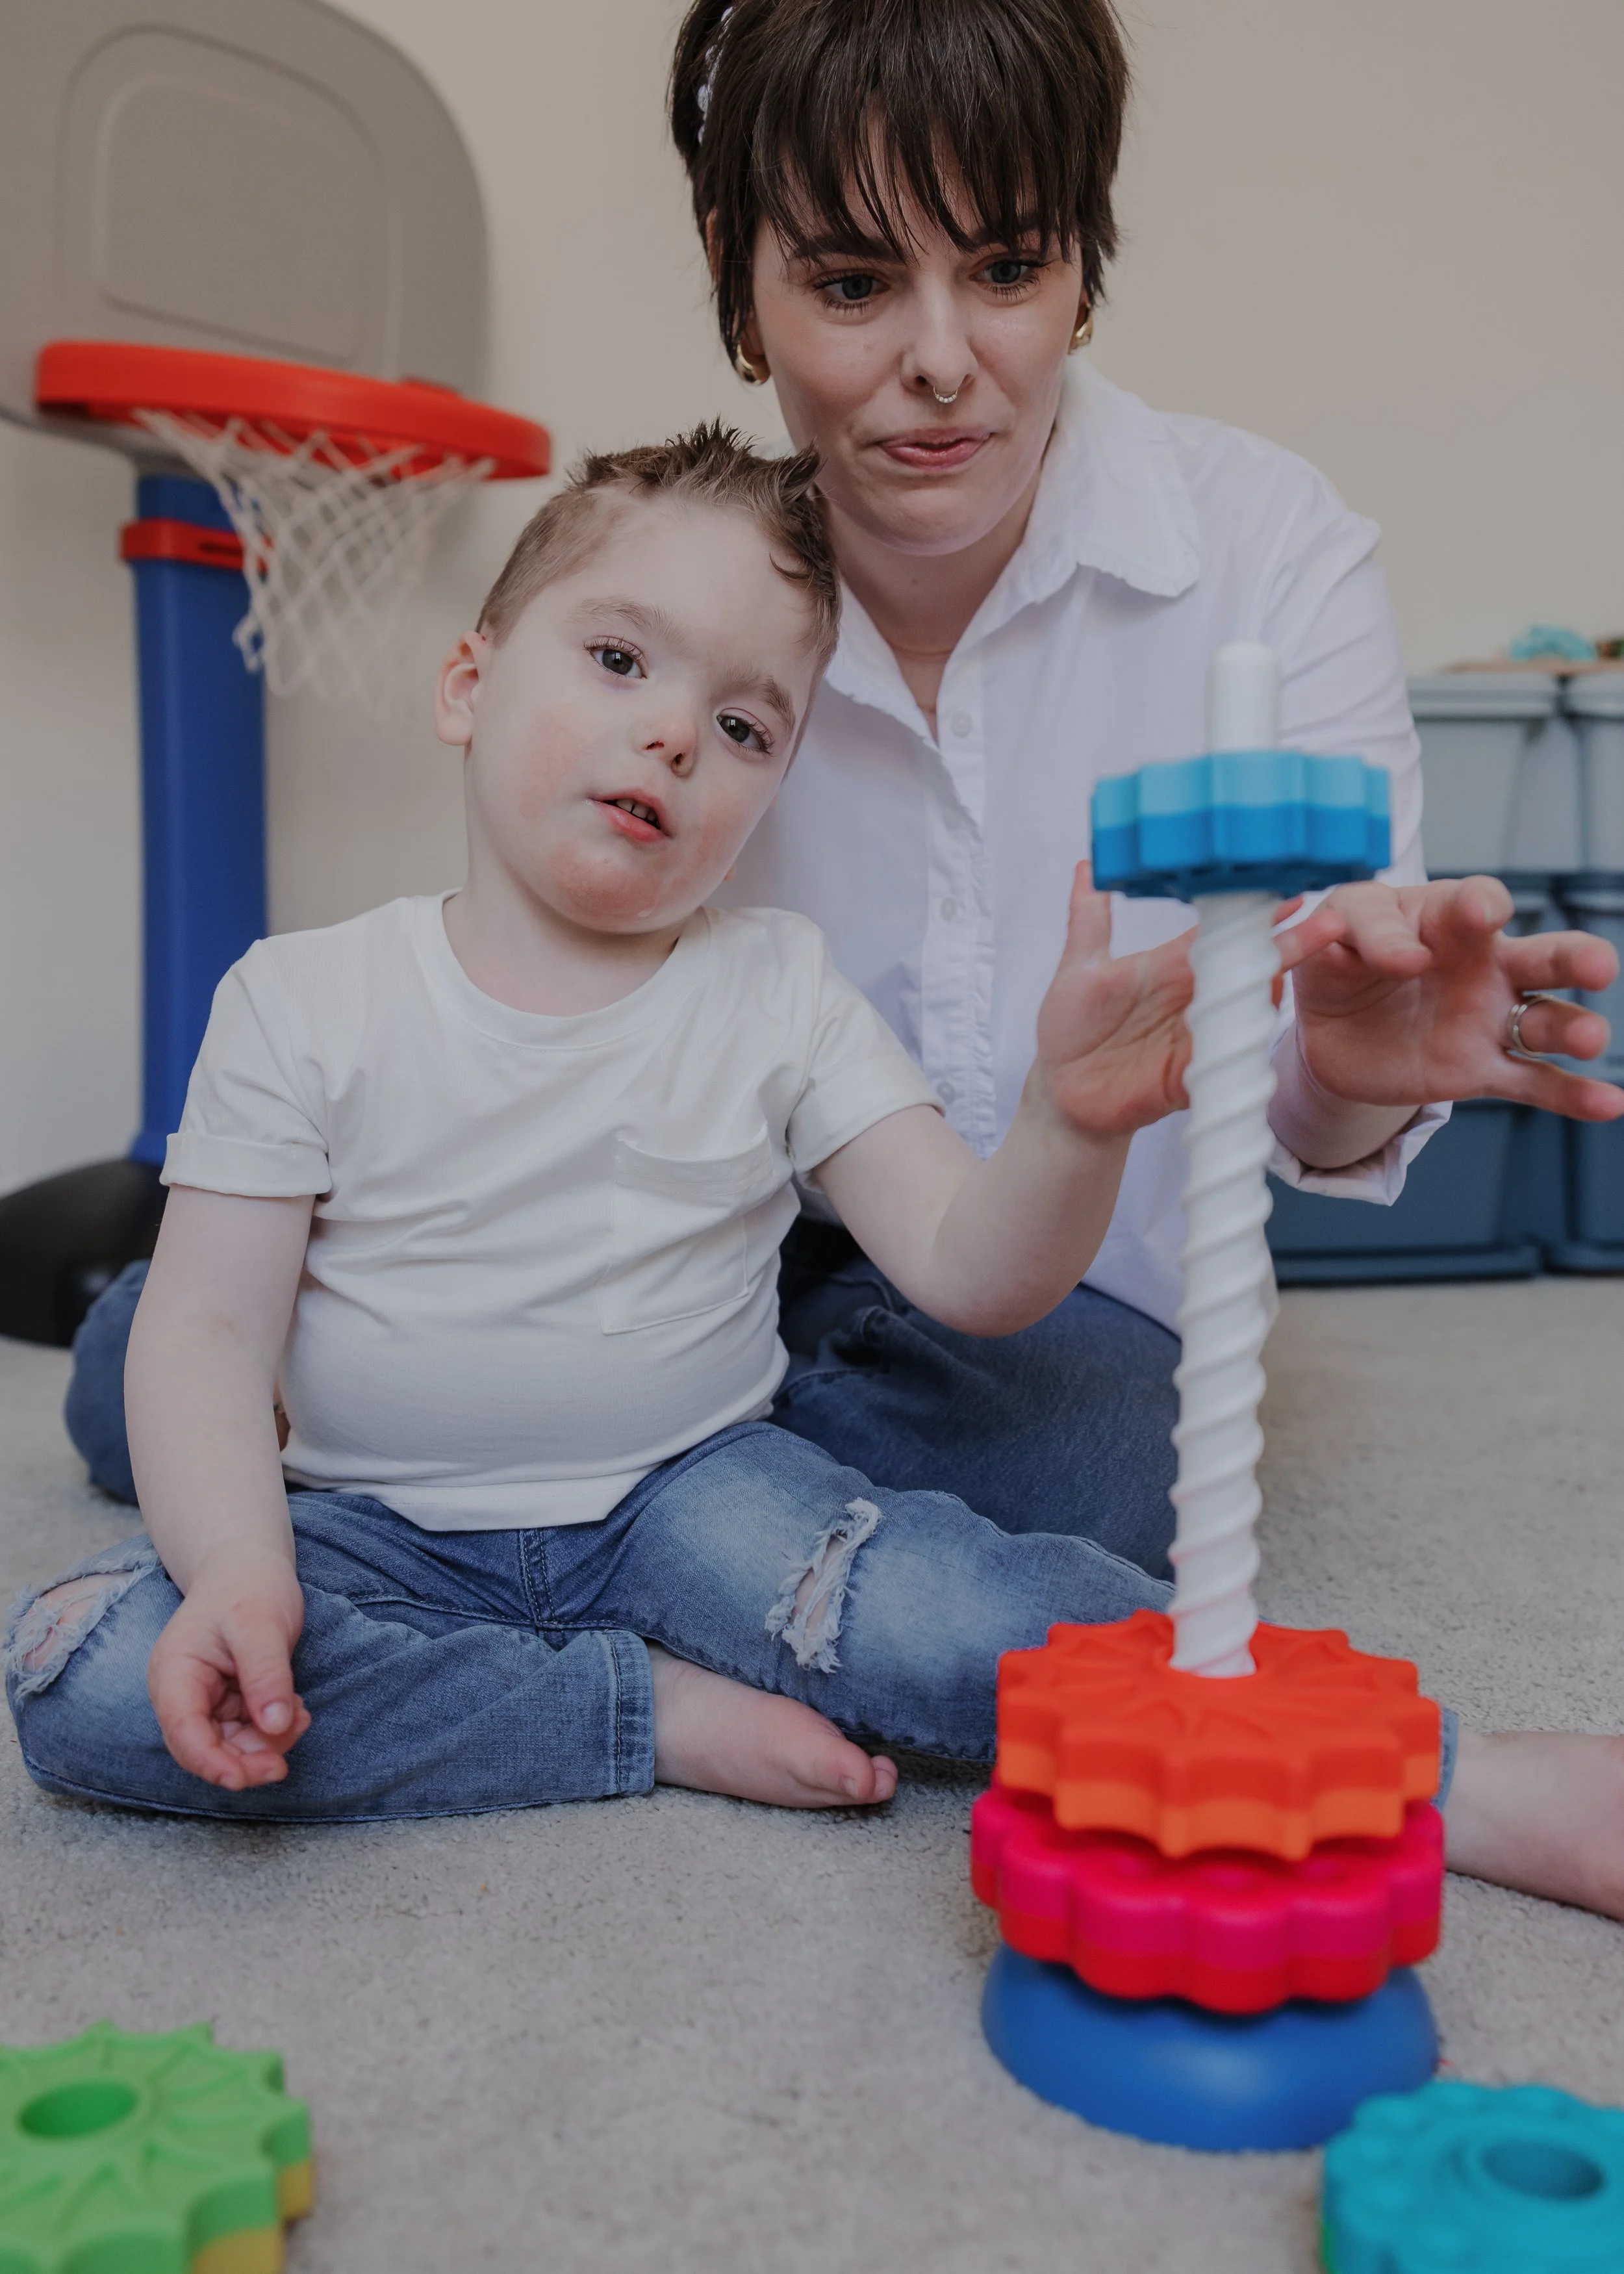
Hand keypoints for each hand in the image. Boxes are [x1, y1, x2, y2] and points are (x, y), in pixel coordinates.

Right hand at [147, 1550, 309, 1790]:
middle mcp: (181, 1692)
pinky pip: (246, 1732)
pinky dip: (272, 1730)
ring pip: (228, 1745)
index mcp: (174, 1673)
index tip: (246, 1778)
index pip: (183, 1732)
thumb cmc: (248, 1586)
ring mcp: (203, 1699)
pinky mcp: (226, 1701)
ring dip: (265, 1745)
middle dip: (244, 1761)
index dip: (211, 1762)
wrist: (249, 1565)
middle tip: (283, 1764)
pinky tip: (296, 1710)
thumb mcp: (261, 1624)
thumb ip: (266, 1674)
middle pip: (203, 1748)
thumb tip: (275, 1727)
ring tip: (301, 1715)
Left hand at [1034, 864, 1344, 1136]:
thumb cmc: (1070, 1028)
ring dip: (1274, 989)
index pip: (1224, 932)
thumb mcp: (1078, 967)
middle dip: (1291, 945)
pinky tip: (1260, 1024)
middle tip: (1329, 922)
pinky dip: (1246, 1043)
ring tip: (1299, 964)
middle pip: (1251, 966)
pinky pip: (1230, 1056)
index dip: (1256, 913)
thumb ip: (1089, 919)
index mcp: (1173, 965)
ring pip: (1250, 1008)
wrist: (1062, 1091)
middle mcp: (1195, 996)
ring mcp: (1200, 1034)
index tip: (1293, 891)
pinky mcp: (1196, 1072)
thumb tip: (1090, 866)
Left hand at [1291, 876, 1623, 1118]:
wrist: (1326, 1025)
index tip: (1476, 916)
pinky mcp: (1479, 1069)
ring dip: (1573, 1028)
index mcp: (1448, 918)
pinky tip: (1608, 1104)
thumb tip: (1406, 955)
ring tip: (1589, 1039)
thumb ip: (1363, 930)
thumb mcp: (1337, 927)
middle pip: (1543, 956)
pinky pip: (1532, 1082)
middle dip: (1575, 958)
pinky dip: (1571, 1095)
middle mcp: (1484, 964)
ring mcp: (1489, 1018)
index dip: (1481, 905)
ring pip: (1546, 1020)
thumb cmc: (1341, 954)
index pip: (1479, 900)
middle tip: (1597, 966)